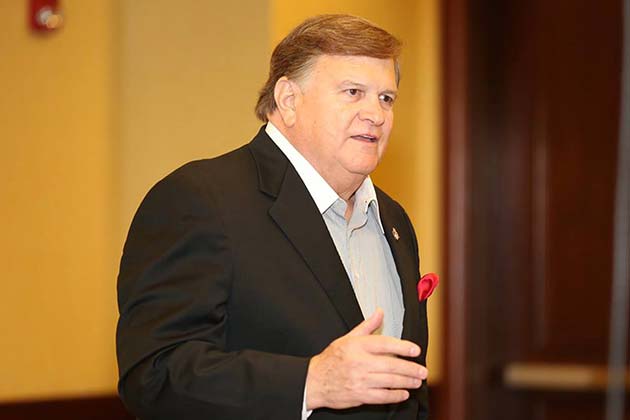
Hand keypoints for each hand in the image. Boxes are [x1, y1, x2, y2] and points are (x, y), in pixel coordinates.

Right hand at [305, 308, 427, 409]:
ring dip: (406, 382)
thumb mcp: (348, 338)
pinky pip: (382, 397)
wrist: (314, 381)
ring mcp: (360, 380)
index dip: (402, 347)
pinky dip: (395, 396)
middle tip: (422, 370)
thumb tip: (380, 312)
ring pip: (389, 382)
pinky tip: (403, 393)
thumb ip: (367, 326)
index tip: (415, 350)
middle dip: (410, 369)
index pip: (385, 344)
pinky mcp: (360, 395)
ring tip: (416, 381)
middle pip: (391, 365)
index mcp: (357, 346)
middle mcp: (359, 363)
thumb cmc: (332, 359)